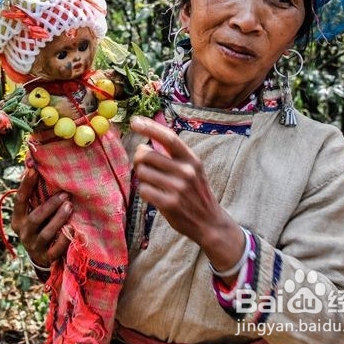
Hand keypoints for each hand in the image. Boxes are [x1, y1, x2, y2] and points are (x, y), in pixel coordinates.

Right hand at [10, 168, 71, 266]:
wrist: (40, 255)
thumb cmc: (39, 225)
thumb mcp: (32, 210)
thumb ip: (33, 193)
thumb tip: (32, 162)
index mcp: (18, 218)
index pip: (20, 200)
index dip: (26, 185)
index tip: (34, 169)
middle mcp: (23, 232)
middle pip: (35, 218)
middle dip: (50, 205)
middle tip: (65, 194)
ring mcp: (33, 246)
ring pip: (45, 233)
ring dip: (58, 219)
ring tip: (70, 207)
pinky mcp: (45, 257)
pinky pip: (54, 249)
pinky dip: (63, 239)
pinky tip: (72, 229)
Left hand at [130, 116, 242, 272]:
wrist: (209, 222)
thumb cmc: (195, 192)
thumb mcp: (192, 169)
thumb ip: (173, 156)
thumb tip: (144, 144)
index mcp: (191, 159)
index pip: (168, 137)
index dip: (150, 127)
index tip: (134, 121)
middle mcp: (186, 171)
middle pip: (147, 154)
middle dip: (139, 159)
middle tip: (143, 166)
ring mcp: (178, 188)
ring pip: (142, 173)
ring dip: (142, 177)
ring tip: (153, 183)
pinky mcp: (170, 204)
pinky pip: (144, 190)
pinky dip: (145, 191)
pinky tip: (155, 195)